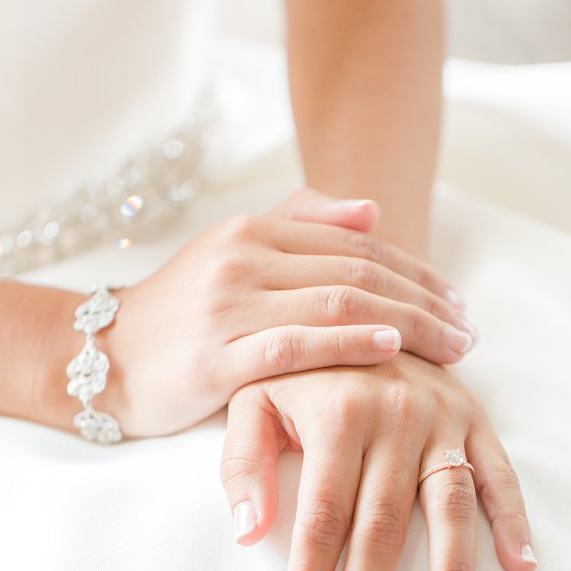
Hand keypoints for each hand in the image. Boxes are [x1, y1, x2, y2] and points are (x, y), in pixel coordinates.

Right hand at [95, 189, 476, 437]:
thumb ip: (295, 225)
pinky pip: (296, 346)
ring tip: (451, 348)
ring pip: (337, 305)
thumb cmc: (174, 315)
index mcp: (249, 232)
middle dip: (424, 301)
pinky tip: (391, 350)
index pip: (355, 245)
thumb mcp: (228, 256)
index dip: (416, 271)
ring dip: (407, 325)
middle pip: (357, 273)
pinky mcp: (215, 358)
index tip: (457, 300)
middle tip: (469, 331)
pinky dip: (350, 345)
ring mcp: (226, 308)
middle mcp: (240, 260)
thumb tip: (371, 212)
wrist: (100, 358)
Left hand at [219, 352, 536, 570]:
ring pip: (448, 510)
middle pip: (381, 528)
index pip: (321, 517)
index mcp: (335, 413)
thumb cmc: (290, 366)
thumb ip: (241, 461)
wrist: (352, 301)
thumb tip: (248, 533)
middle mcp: (394, 417)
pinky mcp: (474, 419)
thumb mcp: (248, 396)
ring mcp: (441, 419)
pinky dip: (513, 520)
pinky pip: (499, 476)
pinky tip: (520, 568)